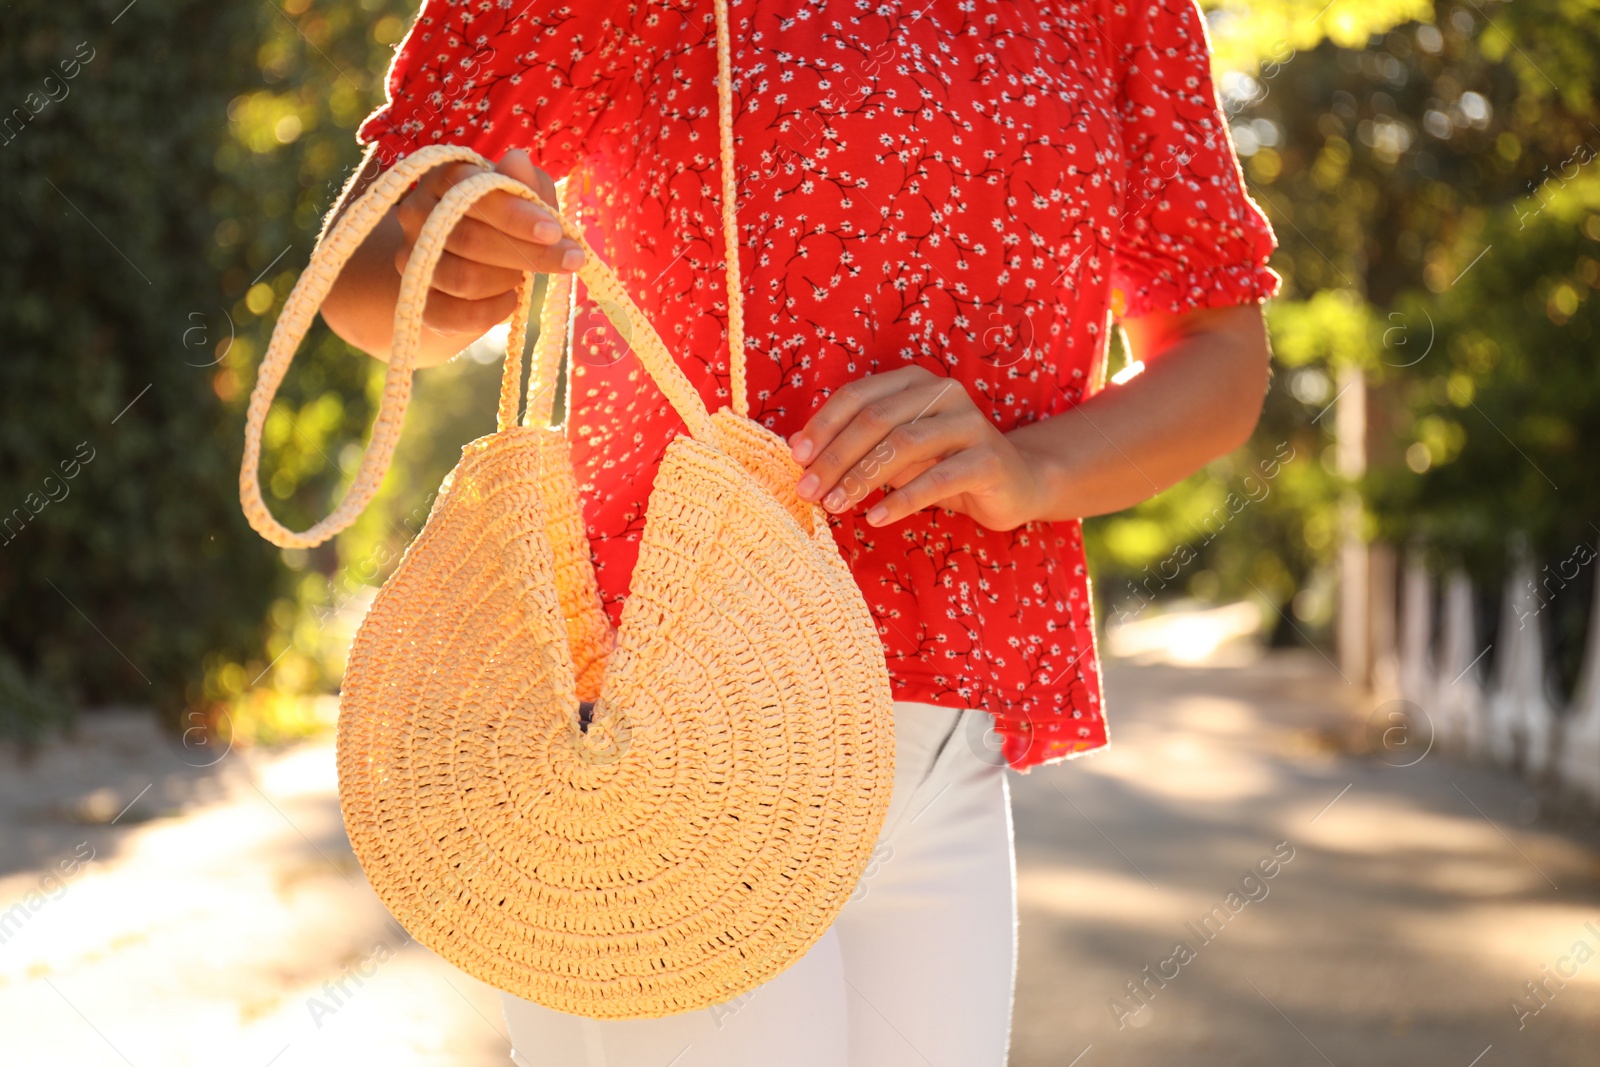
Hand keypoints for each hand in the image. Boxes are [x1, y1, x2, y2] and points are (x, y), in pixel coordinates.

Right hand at [393, 149, 585, 340]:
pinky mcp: (418, 299)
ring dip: (508, 280)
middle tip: (570, 260)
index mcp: (443, 178)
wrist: (468, 264)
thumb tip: (517, 162)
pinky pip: (458, 314)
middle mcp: (417, 214)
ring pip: (465, 279)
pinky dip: (495, 309)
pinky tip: (510, 298)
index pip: (472, 191)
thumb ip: (526, 183)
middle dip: (528, 253)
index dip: (516, 214)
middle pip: (471, 239)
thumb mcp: (524, 196)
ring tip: (523, 275)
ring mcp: (411, 258)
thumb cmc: (504, 221)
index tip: (555, 231)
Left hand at [786, 365, 1044, 530]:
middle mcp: (943, 392)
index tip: (797, 460)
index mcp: (914, 381)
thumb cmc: (943, 465)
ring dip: (862, 478)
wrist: (1016, 482)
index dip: (823, 426)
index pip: (857, 396)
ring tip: (835, 506)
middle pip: (876, 420)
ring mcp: (969, 423)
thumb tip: (796, 447)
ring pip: (903, 445)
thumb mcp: (894, 454)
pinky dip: (901, 499)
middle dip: (836, 458)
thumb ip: (853, 445)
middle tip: (808, 491)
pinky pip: (937, 478)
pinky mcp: (989, 458)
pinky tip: (875, 518)